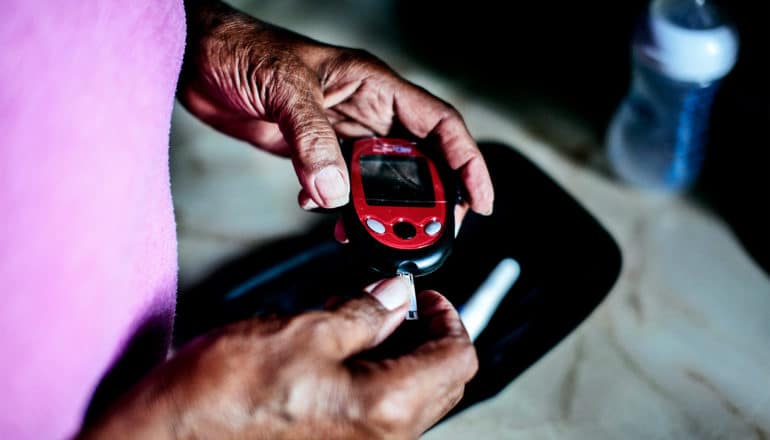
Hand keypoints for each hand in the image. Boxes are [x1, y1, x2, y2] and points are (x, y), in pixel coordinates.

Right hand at [79, 278, 477, 438]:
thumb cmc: (222, 397)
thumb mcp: (305, 331)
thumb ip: (363, 313)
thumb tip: (394, 296)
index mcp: (387, 407)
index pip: (458, 358)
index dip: (448, 317)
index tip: (425, 295)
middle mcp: (382, 438)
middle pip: (437, 378)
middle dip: (421, 333)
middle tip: (390, 301)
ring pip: (405, 392)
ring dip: (391, 350)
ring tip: (351, 318)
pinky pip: (371, 407)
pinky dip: (366, 372)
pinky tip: (331, 349)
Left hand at [179, 0, 493, 212]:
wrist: (195, 59)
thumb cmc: (242, 49)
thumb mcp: (285, 88)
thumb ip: (312, 140)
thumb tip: (335, 192)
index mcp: (374, 86)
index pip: (440, 125)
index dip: (467, 163)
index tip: (478, 202)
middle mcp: (365, 112)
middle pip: (418, 162)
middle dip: (425, 199)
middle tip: (423, 231)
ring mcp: (340, 134)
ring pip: (379, 181)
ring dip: (377, 210)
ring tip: (372, 232)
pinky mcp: (314, 152)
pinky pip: (341, 187)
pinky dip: (337, 206)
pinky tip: (322, 210)